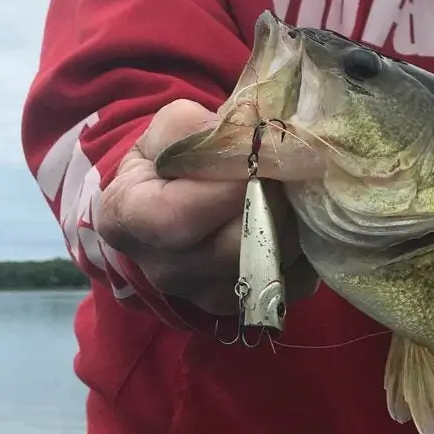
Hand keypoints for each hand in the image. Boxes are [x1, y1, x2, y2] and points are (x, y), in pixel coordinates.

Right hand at [94, 99, 319, 315]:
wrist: (171, 200)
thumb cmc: (170, 158)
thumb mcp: (170, 129)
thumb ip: (200, 130)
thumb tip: (248, 141)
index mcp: (128, 220)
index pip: (178, 218)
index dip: (229, 187)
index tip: (263, 157)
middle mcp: (162, 269)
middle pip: (233, 249)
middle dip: (274, 204)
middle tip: (293, 171)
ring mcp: (203, 295)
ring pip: (268, 267)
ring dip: (295, 225)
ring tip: (297, 191)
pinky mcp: (243, 305)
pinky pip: (290, 284)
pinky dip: (306, 253)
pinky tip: (300, 220)